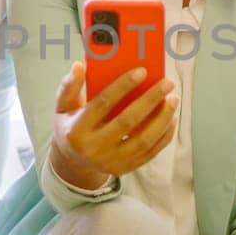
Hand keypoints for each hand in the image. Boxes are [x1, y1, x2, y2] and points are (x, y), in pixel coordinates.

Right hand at [49, 62, 177, 188]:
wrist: (72, 162)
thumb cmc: (70, 126)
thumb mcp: (62, 107)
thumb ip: (69, 85)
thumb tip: (80, 65)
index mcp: (77, 129)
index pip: (103, 103)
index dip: (123, 86)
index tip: (142, 71)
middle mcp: (93, 148)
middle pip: (128, 121)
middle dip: (150, 100)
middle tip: (167, 83)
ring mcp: (110, 161)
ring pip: (143, 140)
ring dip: (162, 118)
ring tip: (173, 99)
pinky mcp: (124, 168)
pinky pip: (150, 152)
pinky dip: (164, 135)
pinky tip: (171, 118)